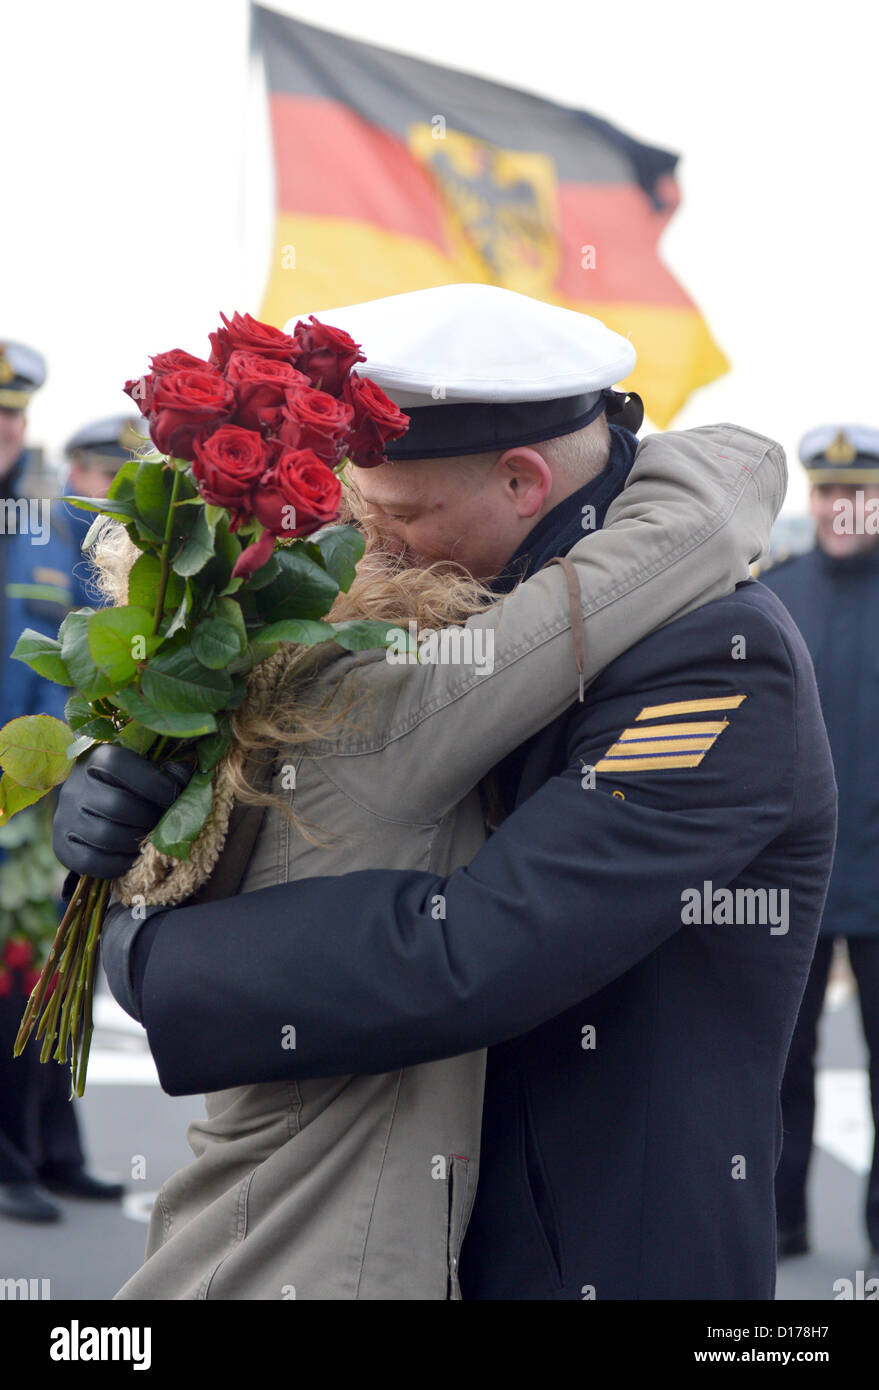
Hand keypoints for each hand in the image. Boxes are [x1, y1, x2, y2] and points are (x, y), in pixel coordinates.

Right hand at [53, 744, 194, 878]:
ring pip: (106, 836)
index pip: (119, 765)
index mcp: (95, 759)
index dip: (153, 782)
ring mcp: (65, 818)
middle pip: (116, 805)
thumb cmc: (129, 784)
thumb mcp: (147, 768)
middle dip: (149, 817)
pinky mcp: (62, 847)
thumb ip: (169, 772)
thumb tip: (185, 782)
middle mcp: (74, 787)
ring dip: (137, 843)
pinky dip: (120, 864)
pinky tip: (135, 857)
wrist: (90, 804)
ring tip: (152, 841)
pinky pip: (92, 862)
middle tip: (165, 824)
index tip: (175, 795)